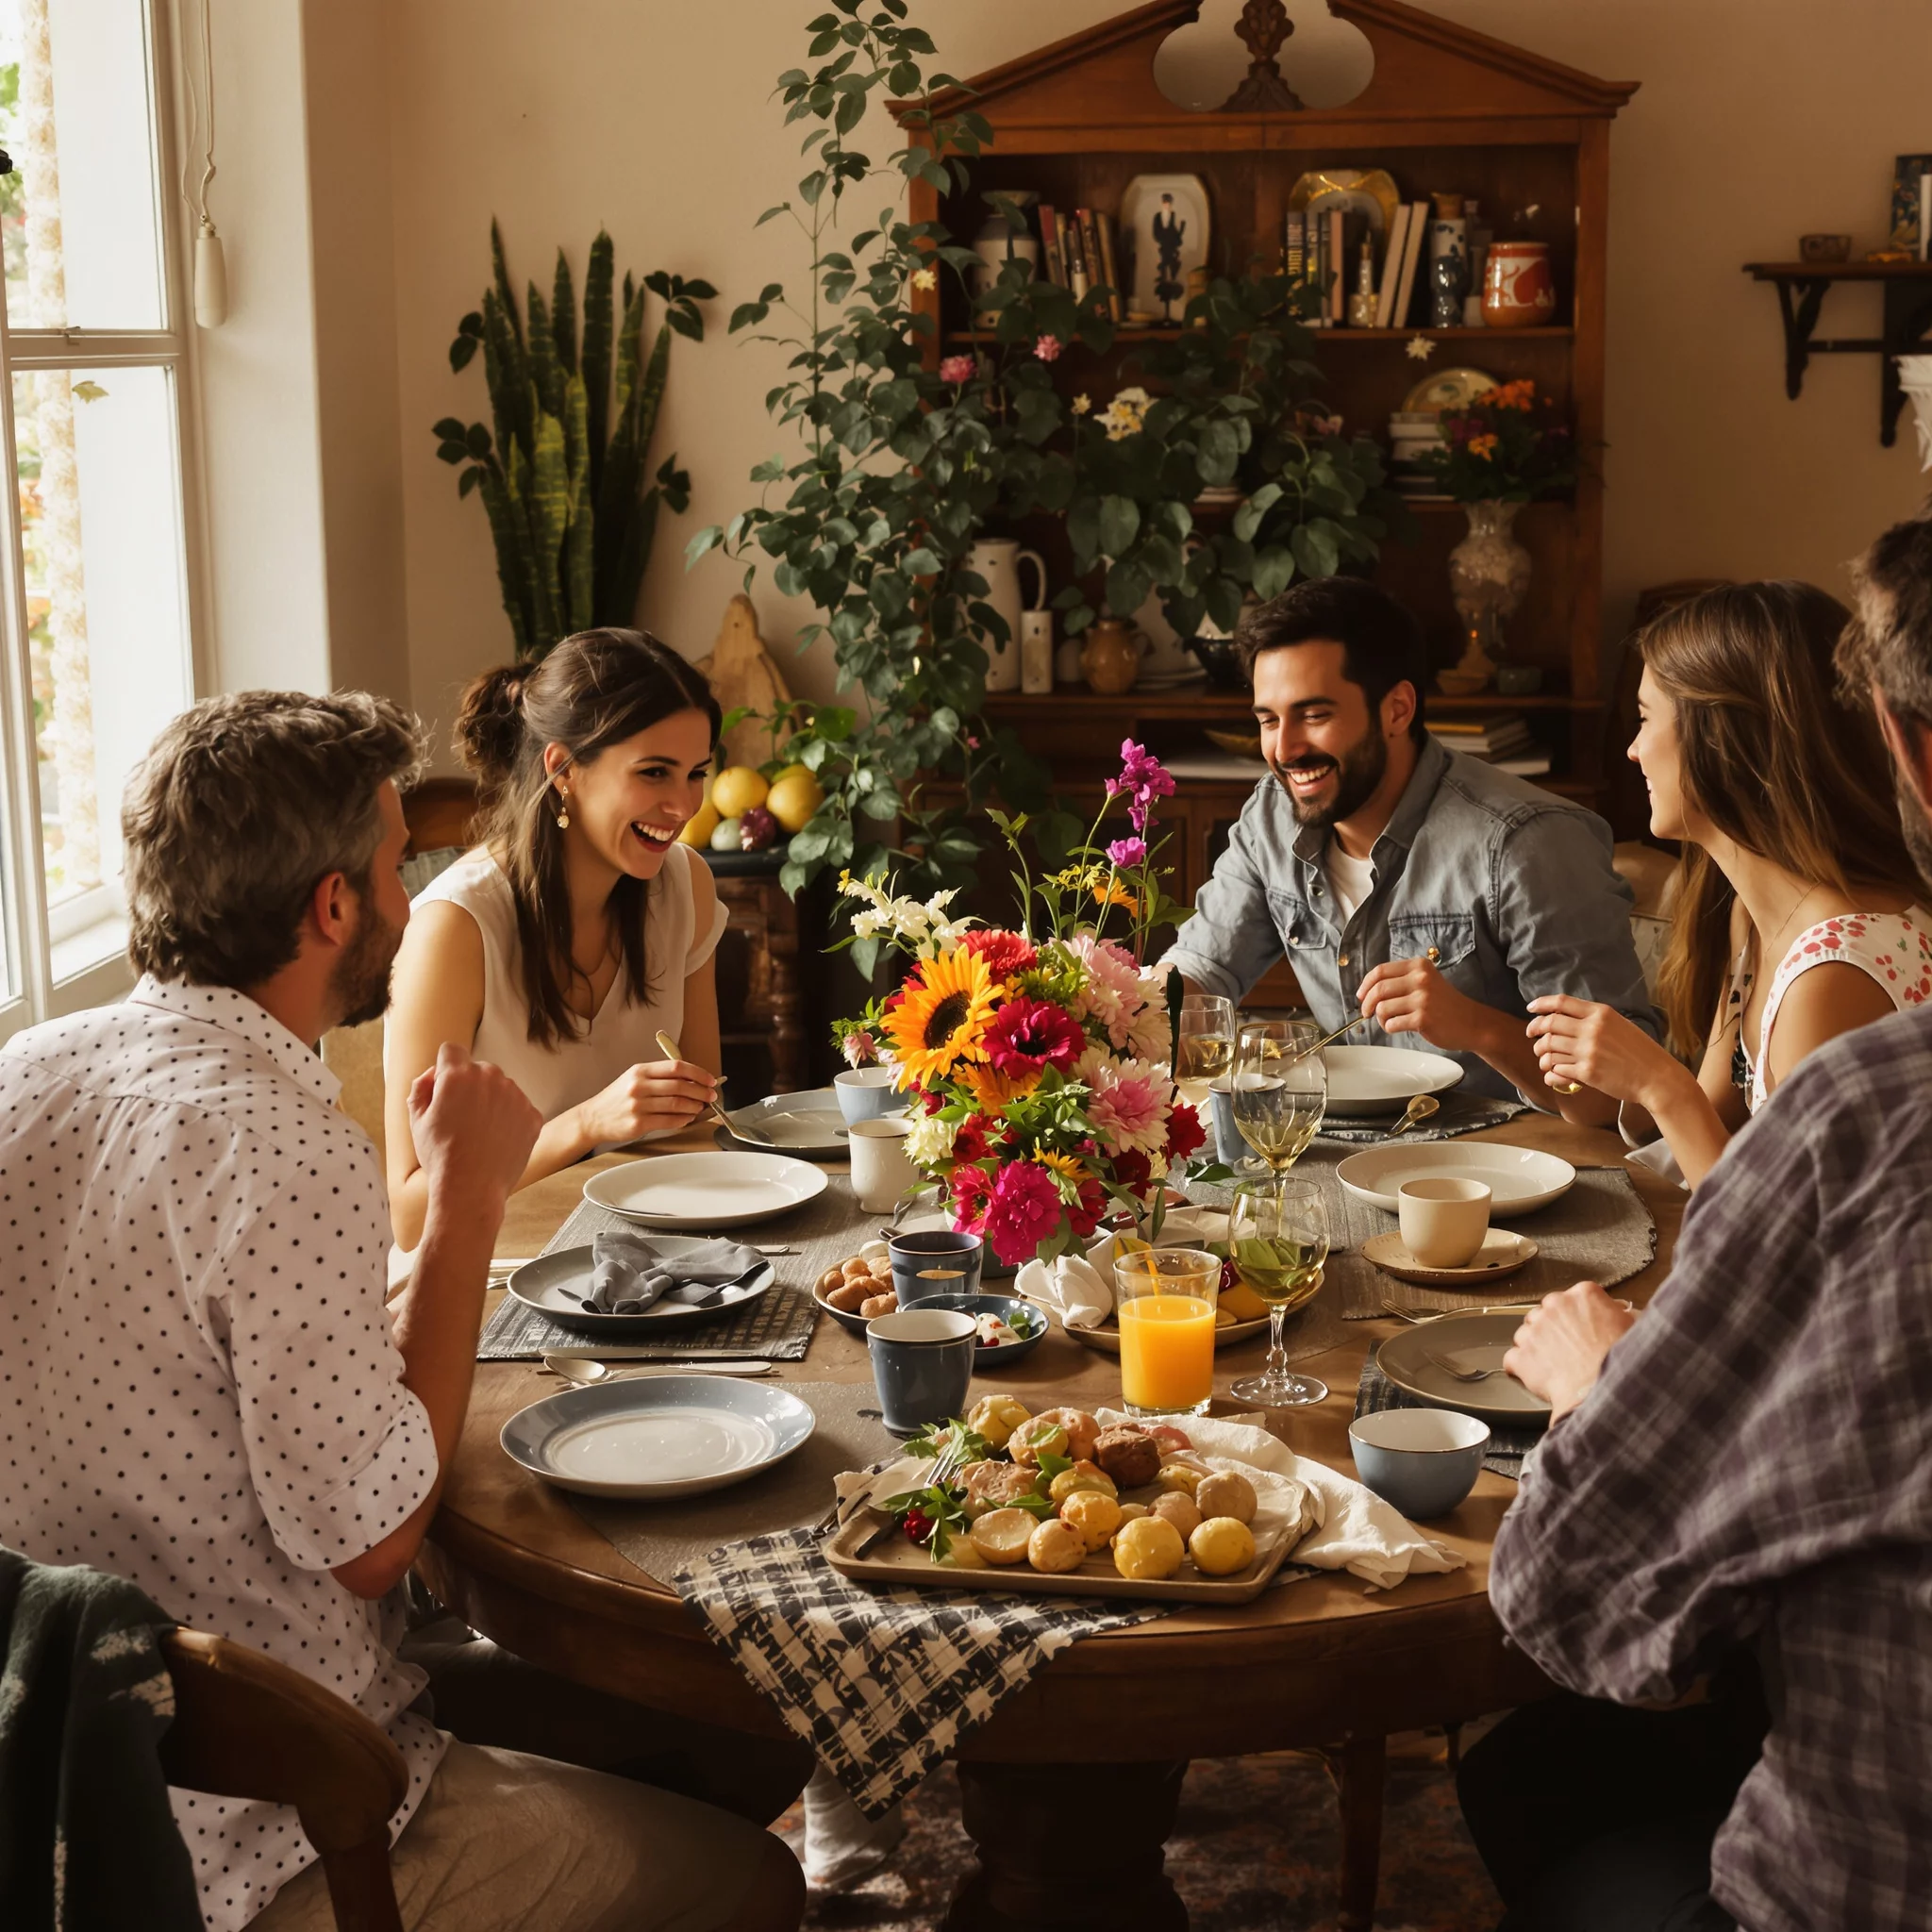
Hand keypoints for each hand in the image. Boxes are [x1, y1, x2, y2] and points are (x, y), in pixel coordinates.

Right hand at [408, 1043, 541, 1212]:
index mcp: (457, 1075)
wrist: (471, 1189)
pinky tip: (496, 1140)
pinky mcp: (532, 1114)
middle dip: (470, 1086)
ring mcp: (515, 1095)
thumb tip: (433, 1073)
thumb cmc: (441, 1157)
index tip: (444, 1089)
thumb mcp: (416, 1120)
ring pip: (501, 1087)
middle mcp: (490, 1077)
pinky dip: (510, 1119)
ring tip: (479, 1133)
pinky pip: (518, 1107)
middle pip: (479, 1069)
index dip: (444, 1069)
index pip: (451, 1050)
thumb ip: (421, 1087)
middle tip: (461, 1118)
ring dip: (492, 1101)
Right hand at [575, 1058, 719, 1147]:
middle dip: (701, 1091)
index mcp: (640, 1071)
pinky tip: (688, 1118)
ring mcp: (638, 1105)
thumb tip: (692, 1079)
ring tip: (701, 1107)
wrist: (593, 1118)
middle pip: (681, 1086)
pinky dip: (684, 1119)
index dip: (698, 1073)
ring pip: (677, 1104)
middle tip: (711, 1096)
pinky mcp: (638, 1124)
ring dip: (695, 1106)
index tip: (710, 1080)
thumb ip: (660, 1077)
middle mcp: (639, 1086)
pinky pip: (669, 1121)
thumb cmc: (617, 1098)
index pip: (677, 1067)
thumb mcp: (634, 1078)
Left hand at [1357, 955, 1488, 1053]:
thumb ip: (1401, 981)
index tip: (1361, 996)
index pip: (1380, 971)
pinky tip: (1399, 1027)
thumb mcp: (1426, 982)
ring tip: (1390, 1021)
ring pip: (1382, 1008)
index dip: (1365, 985)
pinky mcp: (1423, 1018)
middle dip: (1367, 1004)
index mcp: (1419, 966)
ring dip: (1381, 1018)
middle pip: (1378, 989)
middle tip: (1367, 1013)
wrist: (1473, 1023)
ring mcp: (1422, 998)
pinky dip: (1390, 1028)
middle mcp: (1420, 978)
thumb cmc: (1445, 1005)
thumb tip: (1367, 991)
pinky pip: (1392, 1024)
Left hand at [1503, 1282, 1637, 1421]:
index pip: (1572, 1299)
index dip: (1576, 1317)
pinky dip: (1522, 1369)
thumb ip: (1620, 1315)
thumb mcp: (1634, 1329)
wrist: (1605, 1393)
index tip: (1581, 1328)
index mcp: (1584, 1295)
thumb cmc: (1622, 1365)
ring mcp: (1534, 1330)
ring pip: (1526, 1333)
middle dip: (1553, 1330)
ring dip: (1537, 1347)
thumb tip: (1620, 1314)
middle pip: (1545, 1312)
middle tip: (1568, 1349)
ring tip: (1556, 1366)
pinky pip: (1513, 1359)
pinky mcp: (1520, 1355)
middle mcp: (1555, 1306)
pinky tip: (1538, 1377)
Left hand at [1525, 995, 1679, 1105]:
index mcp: (1601, 1013)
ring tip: (1544, 1059)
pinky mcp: (1586, 1072)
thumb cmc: (1640, 1052)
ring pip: (1549, 1048)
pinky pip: (1556, 1070)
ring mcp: (1588, 1051)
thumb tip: (1564, 1018)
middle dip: (1535, 1030)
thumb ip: (1593, 1020)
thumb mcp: (1619, 1025)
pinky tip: (1552, 1076)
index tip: (1530, 1009)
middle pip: (1549, 1024)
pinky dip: (1550, 1073)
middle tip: (1532, 1036)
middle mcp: (1592, 1029)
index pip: (1561, 1002)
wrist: (1657, 1077)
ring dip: (1541, 1054)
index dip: (1541, 1004)